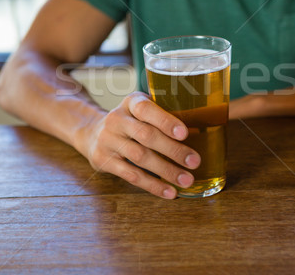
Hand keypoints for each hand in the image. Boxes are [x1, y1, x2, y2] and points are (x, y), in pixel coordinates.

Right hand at [77, 92, 200, 198]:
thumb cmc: (130, 121)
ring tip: (186, 180)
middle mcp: (117, 119)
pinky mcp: (103, 161)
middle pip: (146, 136)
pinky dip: (153, 185)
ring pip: (140, 157)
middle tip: (194, 162)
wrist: (91, 132)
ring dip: (166, 171)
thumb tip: (203, 128)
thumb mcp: (142, 109)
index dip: (165, 121)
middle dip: (173, 150)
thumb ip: (164, 115)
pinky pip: (131, 175)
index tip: (184, 133)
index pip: (146, 109)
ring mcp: (108, 140)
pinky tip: (169, 192)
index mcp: (131, 102)